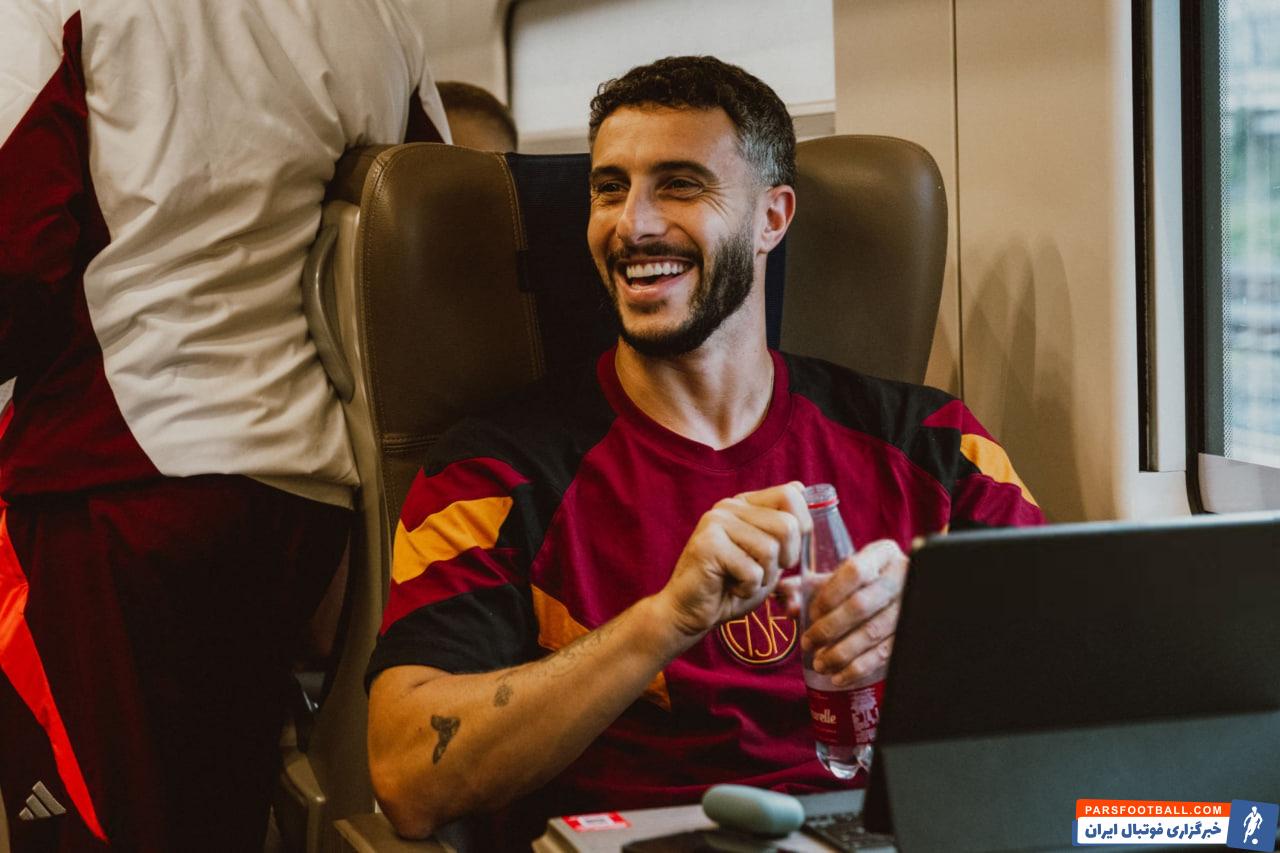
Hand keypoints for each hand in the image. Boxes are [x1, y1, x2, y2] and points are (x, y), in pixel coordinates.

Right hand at [656, 482, 810, 639]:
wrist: (690, 611)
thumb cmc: (730, 586)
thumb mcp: (767, 556)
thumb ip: (783, 527)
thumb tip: (800, 487)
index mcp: (745, 503)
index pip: (790, 495)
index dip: (802, 528)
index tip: (784, 552)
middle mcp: (729, 506)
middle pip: (787, 525)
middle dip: (785, 559)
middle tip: (761, 572)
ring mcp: (716, 522)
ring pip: (770, 549)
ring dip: (764, 577)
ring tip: (743, 580)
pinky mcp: (708, 545)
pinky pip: (751, 570)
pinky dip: (747, 588)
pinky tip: (730, 587)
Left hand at [778, 539, 907, 686]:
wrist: (894, 597)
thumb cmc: (858, 586)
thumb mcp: (835, 579)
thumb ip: (804, 588)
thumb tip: (786, 603)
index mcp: (881, 554)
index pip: (854, 571)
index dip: (829, 594)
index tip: (811, 613)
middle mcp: (902, 576)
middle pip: (861, 605)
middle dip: (829, 628)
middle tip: (808, 643)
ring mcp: (910, 606)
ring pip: (873, 632)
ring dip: (842, 652)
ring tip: (820, 663)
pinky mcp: (911, 634)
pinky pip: (885, 654)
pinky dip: (859, 667)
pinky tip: (839, 676)